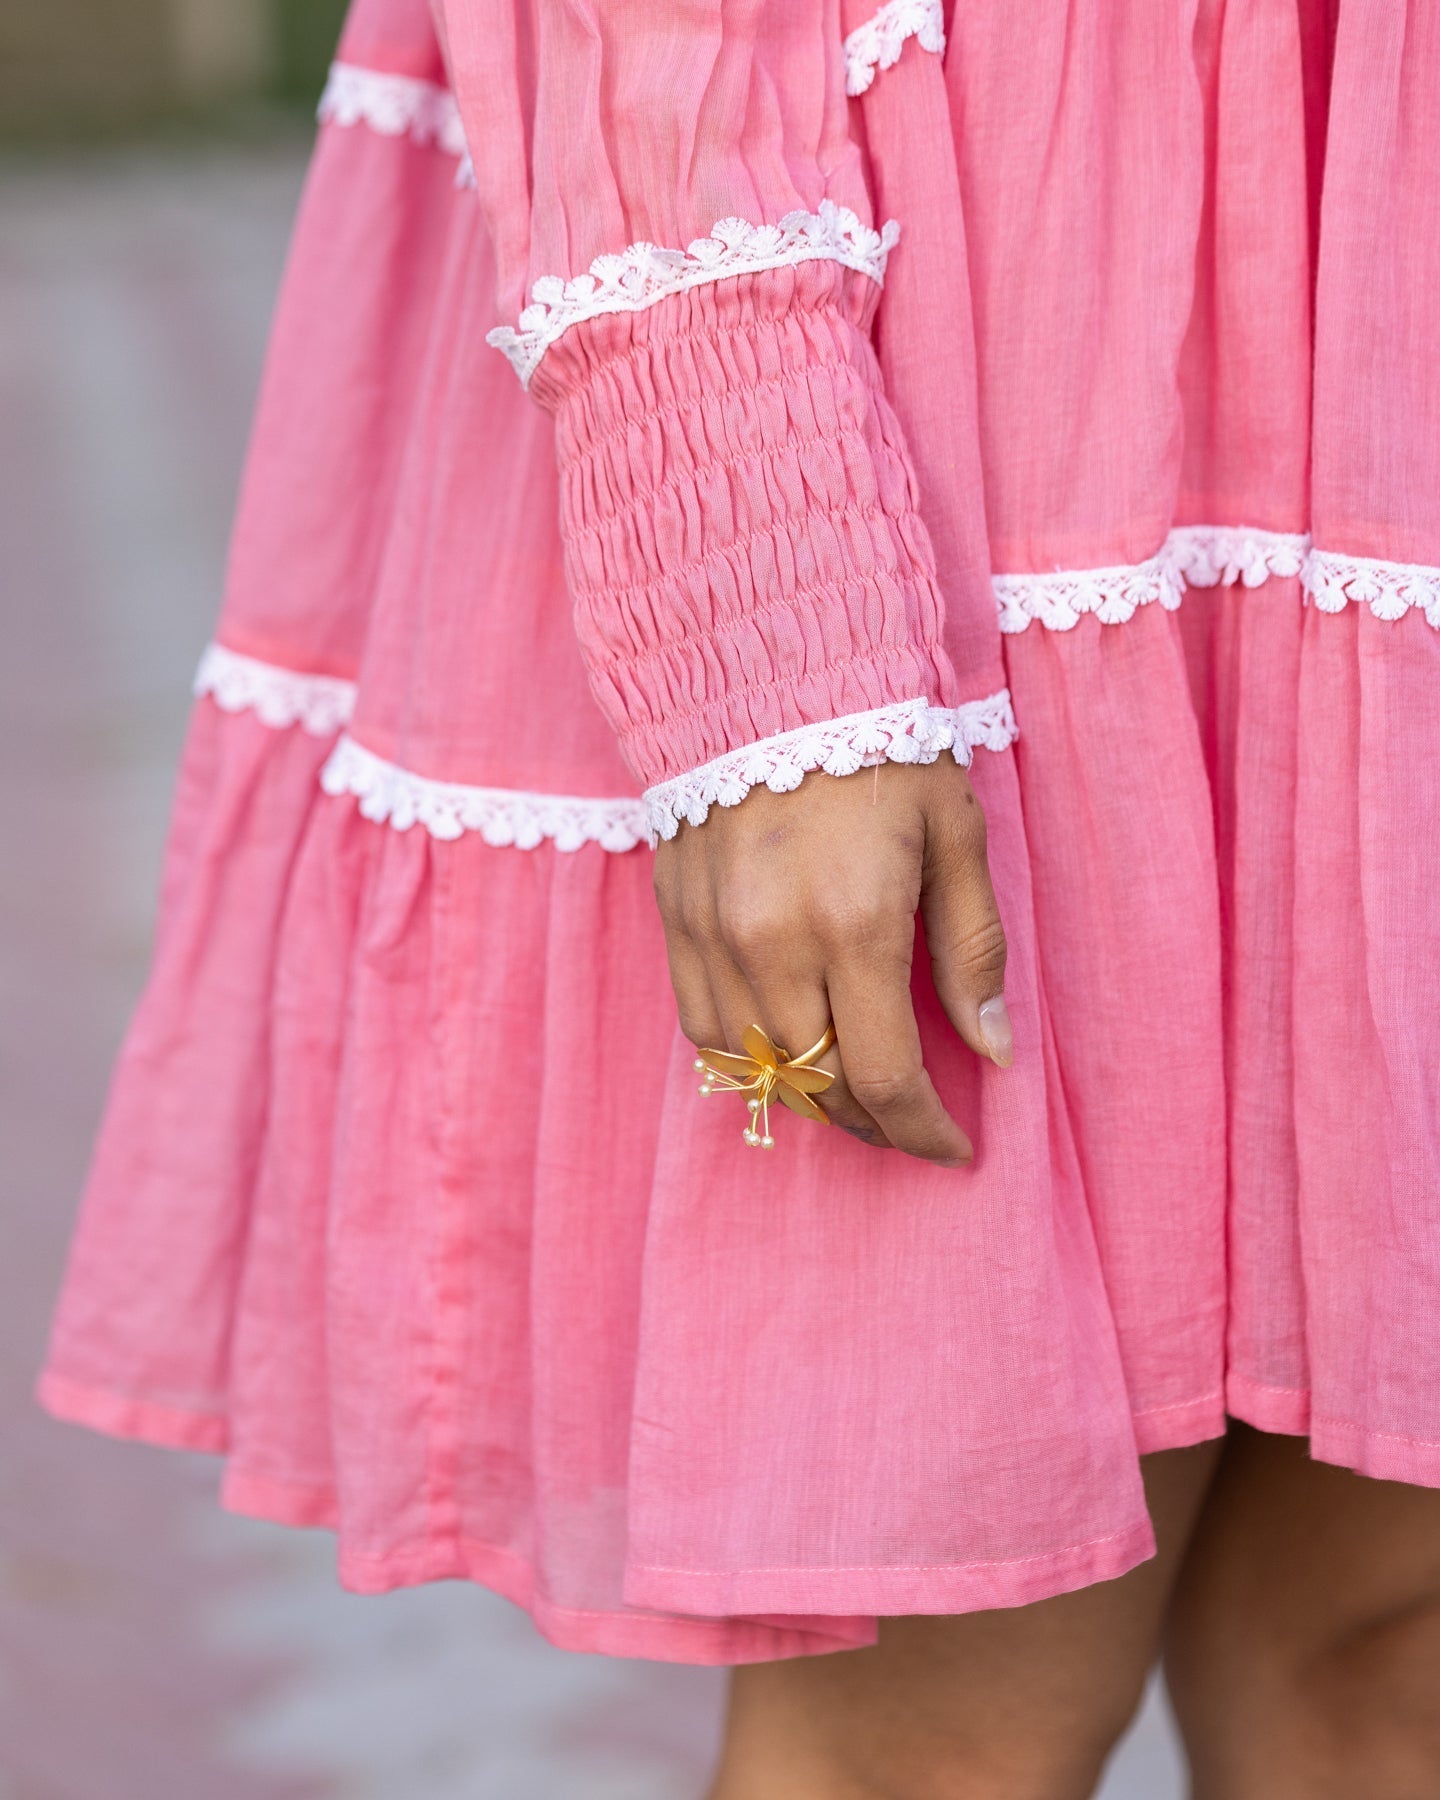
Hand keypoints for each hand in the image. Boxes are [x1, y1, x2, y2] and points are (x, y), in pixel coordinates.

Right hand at [653, 758, 1012, 1163]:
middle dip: (872, 1122)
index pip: (884, 1077)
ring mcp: (712, 936)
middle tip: (910, 1119)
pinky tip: (783, 1049)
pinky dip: (746, 1059)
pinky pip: (701, 1028)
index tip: (955, 1149)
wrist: (766, 670)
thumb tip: (991, 1051)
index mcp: (854, 923)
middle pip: (816, 1085)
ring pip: (754, 1069)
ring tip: (852, 1092)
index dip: (923, 1131)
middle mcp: (772, 943)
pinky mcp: (675, 920)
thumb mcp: (955, 833)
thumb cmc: (880, 745)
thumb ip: (973, 947)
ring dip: (808, 1096)